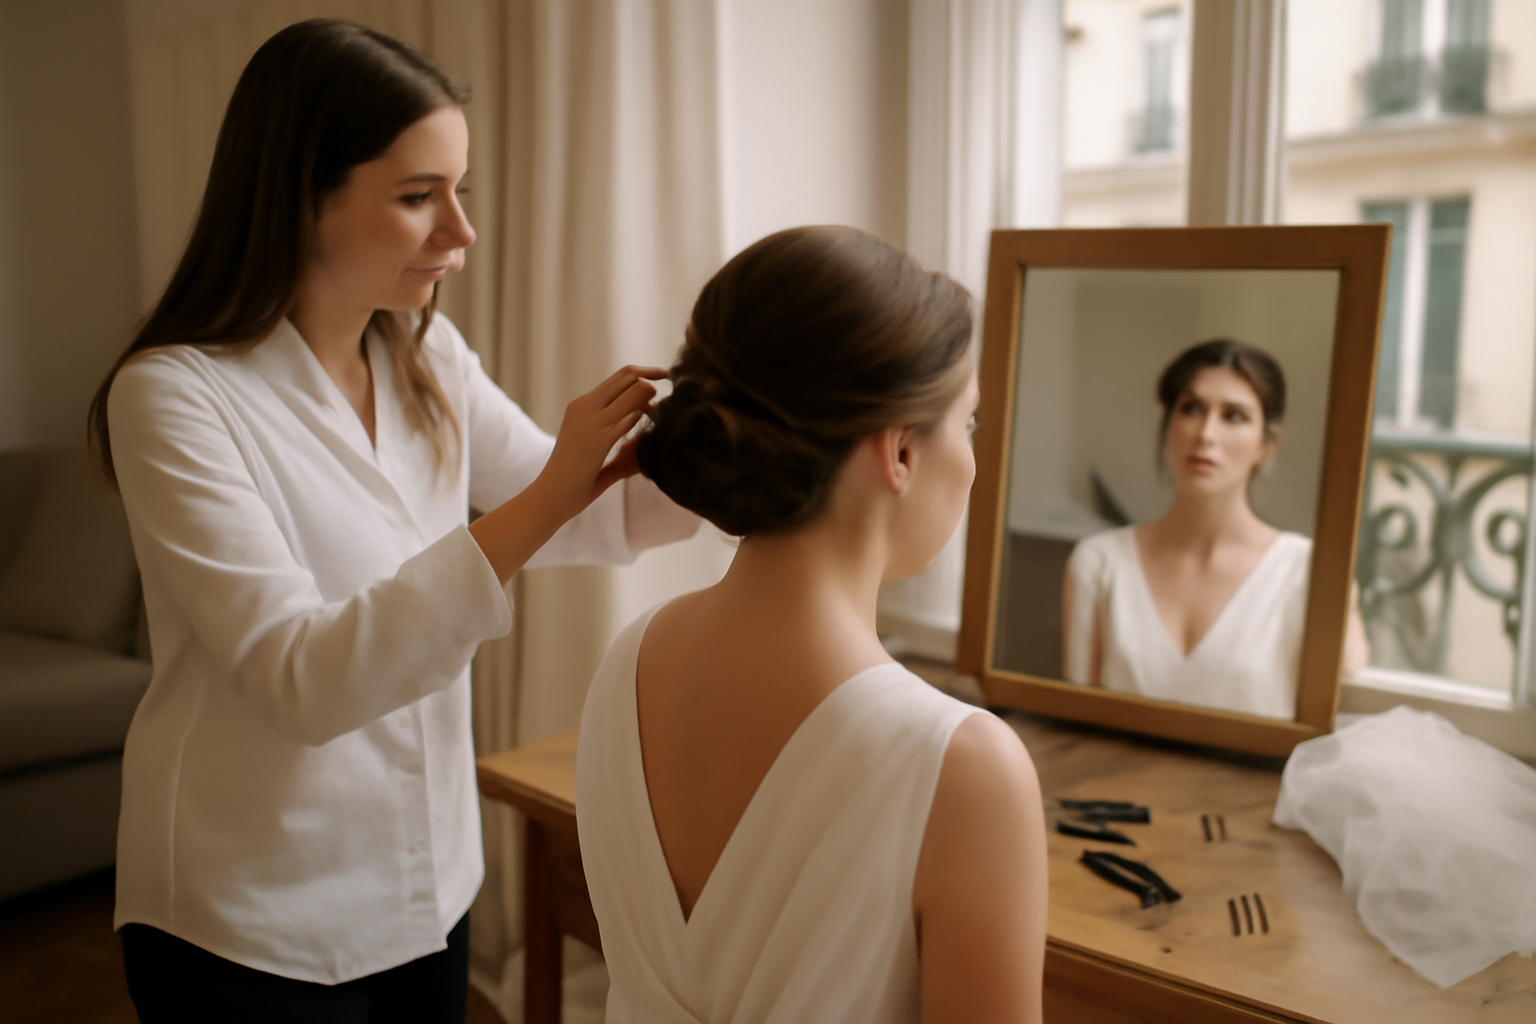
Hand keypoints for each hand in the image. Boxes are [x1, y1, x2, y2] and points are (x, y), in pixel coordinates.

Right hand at [539, 365, 664, 518]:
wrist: (549, 496)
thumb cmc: (572, 481)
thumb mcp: (594, 453)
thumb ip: (617, 446)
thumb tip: (641, 445)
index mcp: (581, 405)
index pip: (619, 377)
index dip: (644, 374)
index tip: (663, 377)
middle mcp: (585, 405)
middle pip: (628, 375)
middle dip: (653, 378)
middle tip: (669, 389)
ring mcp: (593, 420)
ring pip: (636, 391)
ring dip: (654, 402)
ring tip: (660, 418)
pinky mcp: (600, 438)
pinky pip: (633, 416)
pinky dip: (648, 419)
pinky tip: (653, 431)